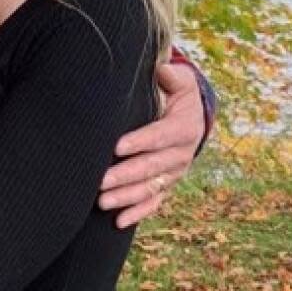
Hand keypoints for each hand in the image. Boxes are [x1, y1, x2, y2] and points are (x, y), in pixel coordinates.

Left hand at [98, 63, 204, 228]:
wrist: (191, 116)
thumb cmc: (175, 93)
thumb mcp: (179, 81)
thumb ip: (172, 76)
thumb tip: (162, 68)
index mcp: (184, 127)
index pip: (160, 136)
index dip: (141, 142)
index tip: (117, 147)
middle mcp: (181, 154)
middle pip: (152, 167)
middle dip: (126, 175)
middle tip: (100, 182)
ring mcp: (174, 173)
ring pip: (150, 188)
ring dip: (126, 197)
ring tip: (102, 202)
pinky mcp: (167, 185)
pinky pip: (154, 202)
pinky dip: (138, 213)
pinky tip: (119, 222)